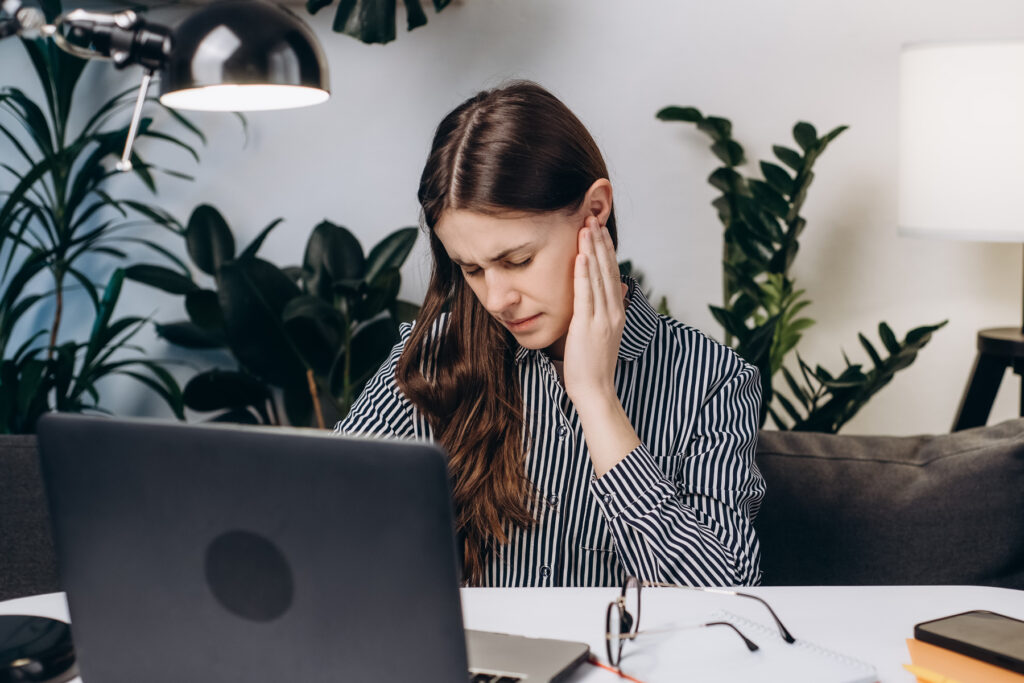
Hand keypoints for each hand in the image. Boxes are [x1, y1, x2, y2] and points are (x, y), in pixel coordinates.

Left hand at [562, 215, 625, 407]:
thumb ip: (609, 309)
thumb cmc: (594, 365)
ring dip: (592, 250)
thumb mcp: (606, 332)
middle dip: (600, 242)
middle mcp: (613, 311)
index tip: (598, 229)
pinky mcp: (588, 326)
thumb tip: (617, 288)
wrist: (596, 391)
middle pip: (607, 269)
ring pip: (598, 277)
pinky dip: (584, 273)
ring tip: (587, 227)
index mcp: (616, 312)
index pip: (612, 273)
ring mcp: (602, 318)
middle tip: (592, 218)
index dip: (605, 250)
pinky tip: (581, 255)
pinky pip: (586, 294)